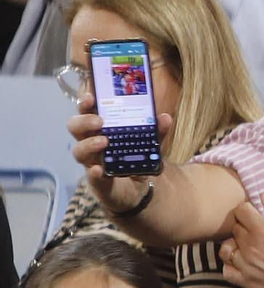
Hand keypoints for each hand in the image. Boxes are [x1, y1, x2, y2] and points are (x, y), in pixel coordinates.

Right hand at [67, 90, 172, 212]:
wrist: (136, 191)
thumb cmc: (134, 161)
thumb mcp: (149, 145)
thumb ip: (157, 132)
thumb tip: (165, 117)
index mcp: (101, 130)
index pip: (87, 112)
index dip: (85, 103)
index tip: (90, 96)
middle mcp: (91, 144)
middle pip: (75, 128)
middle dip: (84, 121)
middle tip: (100, 121)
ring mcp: (92, 162)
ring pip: (78, 151)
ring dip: (88, 144)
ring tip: (104, 142)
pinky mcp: (97, 181)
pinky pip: (91, 176)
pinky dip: (94, 173)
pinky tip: (98, 170)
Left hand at [219, 199, 263, 287]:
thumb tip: (262, 197)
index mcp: (263, 230)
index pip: (240, 211)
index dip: (247, 210)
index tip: (253, 214)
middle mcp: (250, 247)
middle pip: (234, 229)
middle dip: (244, 227)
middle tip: (257, 231)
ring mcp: (246, 266)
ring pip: (226, 249)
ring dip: (235, 246)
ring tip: (247, 247)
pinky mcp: (246, 282)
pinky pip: (227, 270)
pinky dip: (231, 265)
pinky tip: (243, 263)